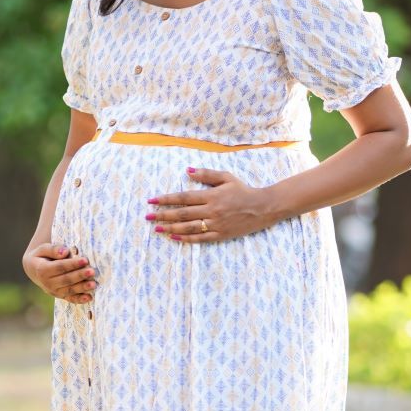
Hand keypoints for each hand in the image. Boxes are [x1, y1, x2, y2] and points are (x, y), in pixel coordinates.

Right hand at [22, 242, 96, 302]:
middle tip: (92, 271)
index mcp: (42, 270)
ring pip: (69, 290)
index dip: (72, 264)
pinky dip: (79, 300)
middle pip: (66, 279)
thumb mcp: (42, 249)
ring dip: (82, 288)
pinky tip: (89, 298)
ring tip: (93, 284)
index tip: (85, 260)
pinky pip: (70, 299)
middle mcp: (47, 283)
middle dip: (80, 276)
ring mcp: (53, 291)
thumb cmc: (41, 256)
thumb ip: (53, 249)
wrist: (34, 270)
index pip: (60, 267)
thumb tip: (65, 252)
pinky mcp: (60, 296)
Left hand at [145, 167, 277, 243]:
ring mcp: (215, 224)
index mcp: (211, 195)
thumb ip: (206, 174)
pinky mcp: (220, 235)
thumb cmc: (243, 190)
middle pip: (182, 214)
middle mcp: (211, 210)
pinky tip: (174, 238)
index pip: (184, 197)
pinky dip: (186, 239)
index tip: (152, 200)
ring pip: (188, 227)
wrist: (262, 208)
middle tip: (148, 217)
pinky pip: (200, 238)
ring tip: (157, 229)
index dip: (166, 199)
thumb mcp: (226, 177)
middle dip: (163, 215)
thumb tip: (187, 171)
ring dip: (171, 228)